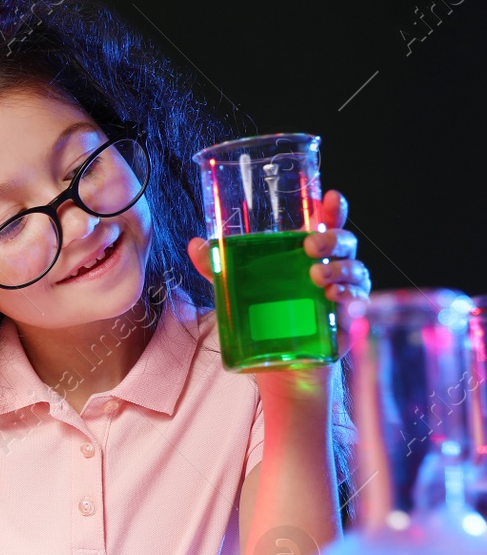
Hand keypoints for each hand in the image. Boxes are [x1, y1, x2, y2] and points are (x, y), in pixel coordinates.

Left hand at [185, 189, 370, 366]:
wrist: (280, 357)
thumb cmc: (265, 308)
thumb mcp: (237, 285)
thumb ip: (218, 266)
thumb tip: (195, 245)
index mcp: (308, 250)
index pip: (326, 222)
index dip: (332, 208)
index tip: (329, 197)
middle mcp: (331, 264)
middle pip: (344, 242)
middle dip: (332, 239)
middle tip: (310, 247)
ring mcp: (342, 289)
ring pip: (355, 269)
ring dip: (340, 269)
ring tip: (317, 276)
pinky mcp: (346, 316)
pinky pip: (357, 300)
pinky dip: (349, 295)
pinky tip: (334, 296)